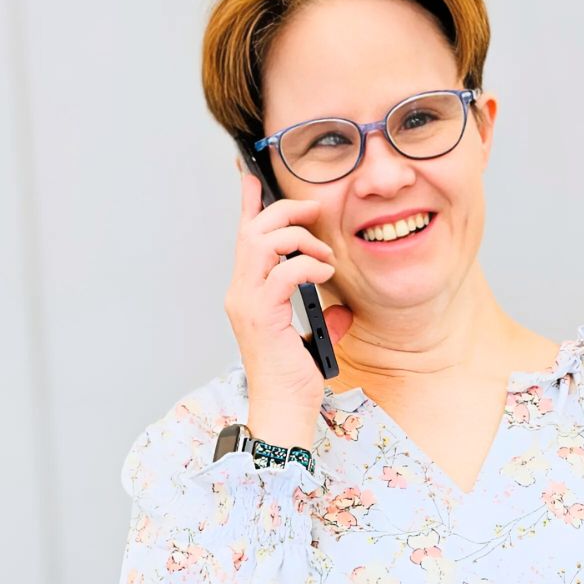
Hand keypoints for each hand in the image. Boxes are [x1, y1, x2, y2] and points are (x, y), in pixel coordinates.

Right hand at [225, 168, 350, 407]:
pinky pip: (284, 273)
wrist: (284, 407)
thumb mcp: (313, 337)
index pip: (244, 237)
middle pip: (252, 230)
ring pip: (262, 243)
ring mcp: (247, 303)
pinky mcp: (262, 315)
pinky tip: (326, 274)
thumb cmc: (294, 377)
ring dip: (299, 240)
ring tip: (326, 256)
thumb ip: (325, 317)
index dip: (247, 204)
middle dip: (284, 212)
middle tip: (314, 212)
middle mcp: (241, 292)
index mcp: (249, 292)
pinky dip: (308, 266)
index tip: (250, 175)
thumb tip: (343, 309)